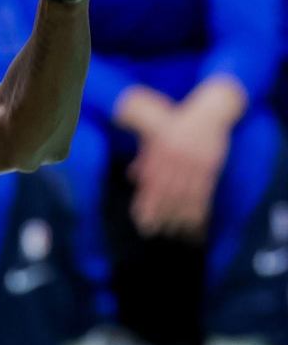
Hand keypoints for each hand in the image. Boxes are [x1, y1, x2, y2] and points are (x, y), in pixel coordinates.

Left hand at [127, 81, 243, 240]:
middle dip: (159, 214)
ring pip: (186, 195)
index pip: (151, 183)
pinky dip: (199, 208)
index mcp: (161, 150)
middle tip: (151, 232)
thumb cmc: (178, 123)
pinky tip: (195, 222)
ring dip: (178, 216)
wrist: (209, 112)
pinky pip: (204, 191)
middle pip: (167, 192)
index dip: (145, 203)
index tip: (139, 220)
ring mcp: (195, 163)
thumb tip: (132, 177)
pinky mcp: (211, 167)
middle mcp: (177, 158)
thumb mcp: (155, 136)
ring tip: (172, 233)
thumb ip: (144, 158)